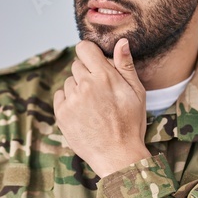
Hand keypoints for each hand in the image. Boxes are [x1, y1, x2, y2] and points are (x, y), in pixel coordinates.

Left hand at [53, 38, 149, 176]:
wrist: (117, 155)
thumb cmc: (130, 124)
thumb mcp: (137, 93)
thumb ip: (126, 65)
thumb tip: (121, 41)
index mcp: (104, 76)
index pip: (84, 48)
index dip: (89, 53)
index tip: (94, 62)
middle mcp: (85, 85)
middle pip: (77, 65)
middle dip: (87, 74)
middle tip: (100, 92)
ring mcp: (71, 100)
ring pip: (69, 82)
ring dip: (78, 89)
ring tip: (93, 106)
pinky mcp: (61, 113)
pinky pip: (60, 96)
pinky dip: (69, 102)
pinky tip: (83, 113)